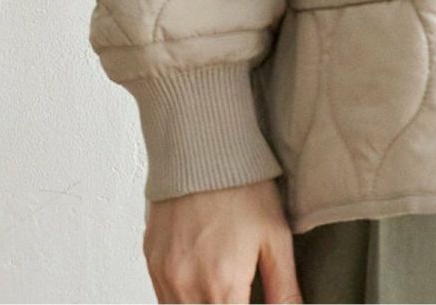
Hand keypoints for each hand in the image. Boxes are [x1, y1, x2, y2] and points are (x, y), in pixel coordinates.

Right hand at [144, 179, 301, 302]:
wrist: (202, 146)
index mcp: (222, 287)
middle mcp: (186, 288)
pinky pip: (163, 296)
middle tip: (238, 289)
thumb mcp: (275, 235)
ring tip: (221, 281)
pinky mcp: (151, 261)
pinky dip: (182, 296)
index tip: (249, 298)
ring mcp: (164, 276)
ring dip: (201, 303)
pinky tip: (202, 276)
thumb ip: (283, 287)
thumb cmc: (243, 186)